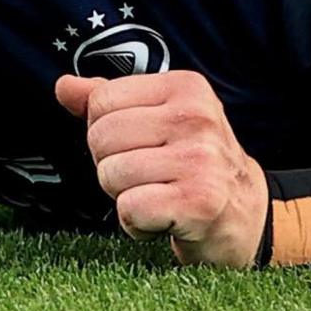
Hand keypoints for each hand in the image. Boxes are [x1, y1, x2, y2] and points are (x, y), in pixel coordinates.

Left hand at [55, 70, 267, 266]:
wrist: (246, 215)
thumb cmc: (194, 164)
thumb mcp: (160, 120)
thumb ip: (111, 100)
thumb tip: (64, 86)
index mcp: (186, 87)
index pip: (101, 100)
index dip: (106, 132)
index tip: (140, 146)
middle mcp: (196, 118)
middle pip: (100, 138)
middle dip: (111, 165)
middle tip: (149, 176)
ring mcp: (200, 159)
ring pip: (110, 175)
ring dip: (125, 197)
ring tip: (159, 196)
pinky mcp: (198, 202)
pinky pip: (128, 209)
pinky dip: (137, 224)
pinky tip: (163, 219)